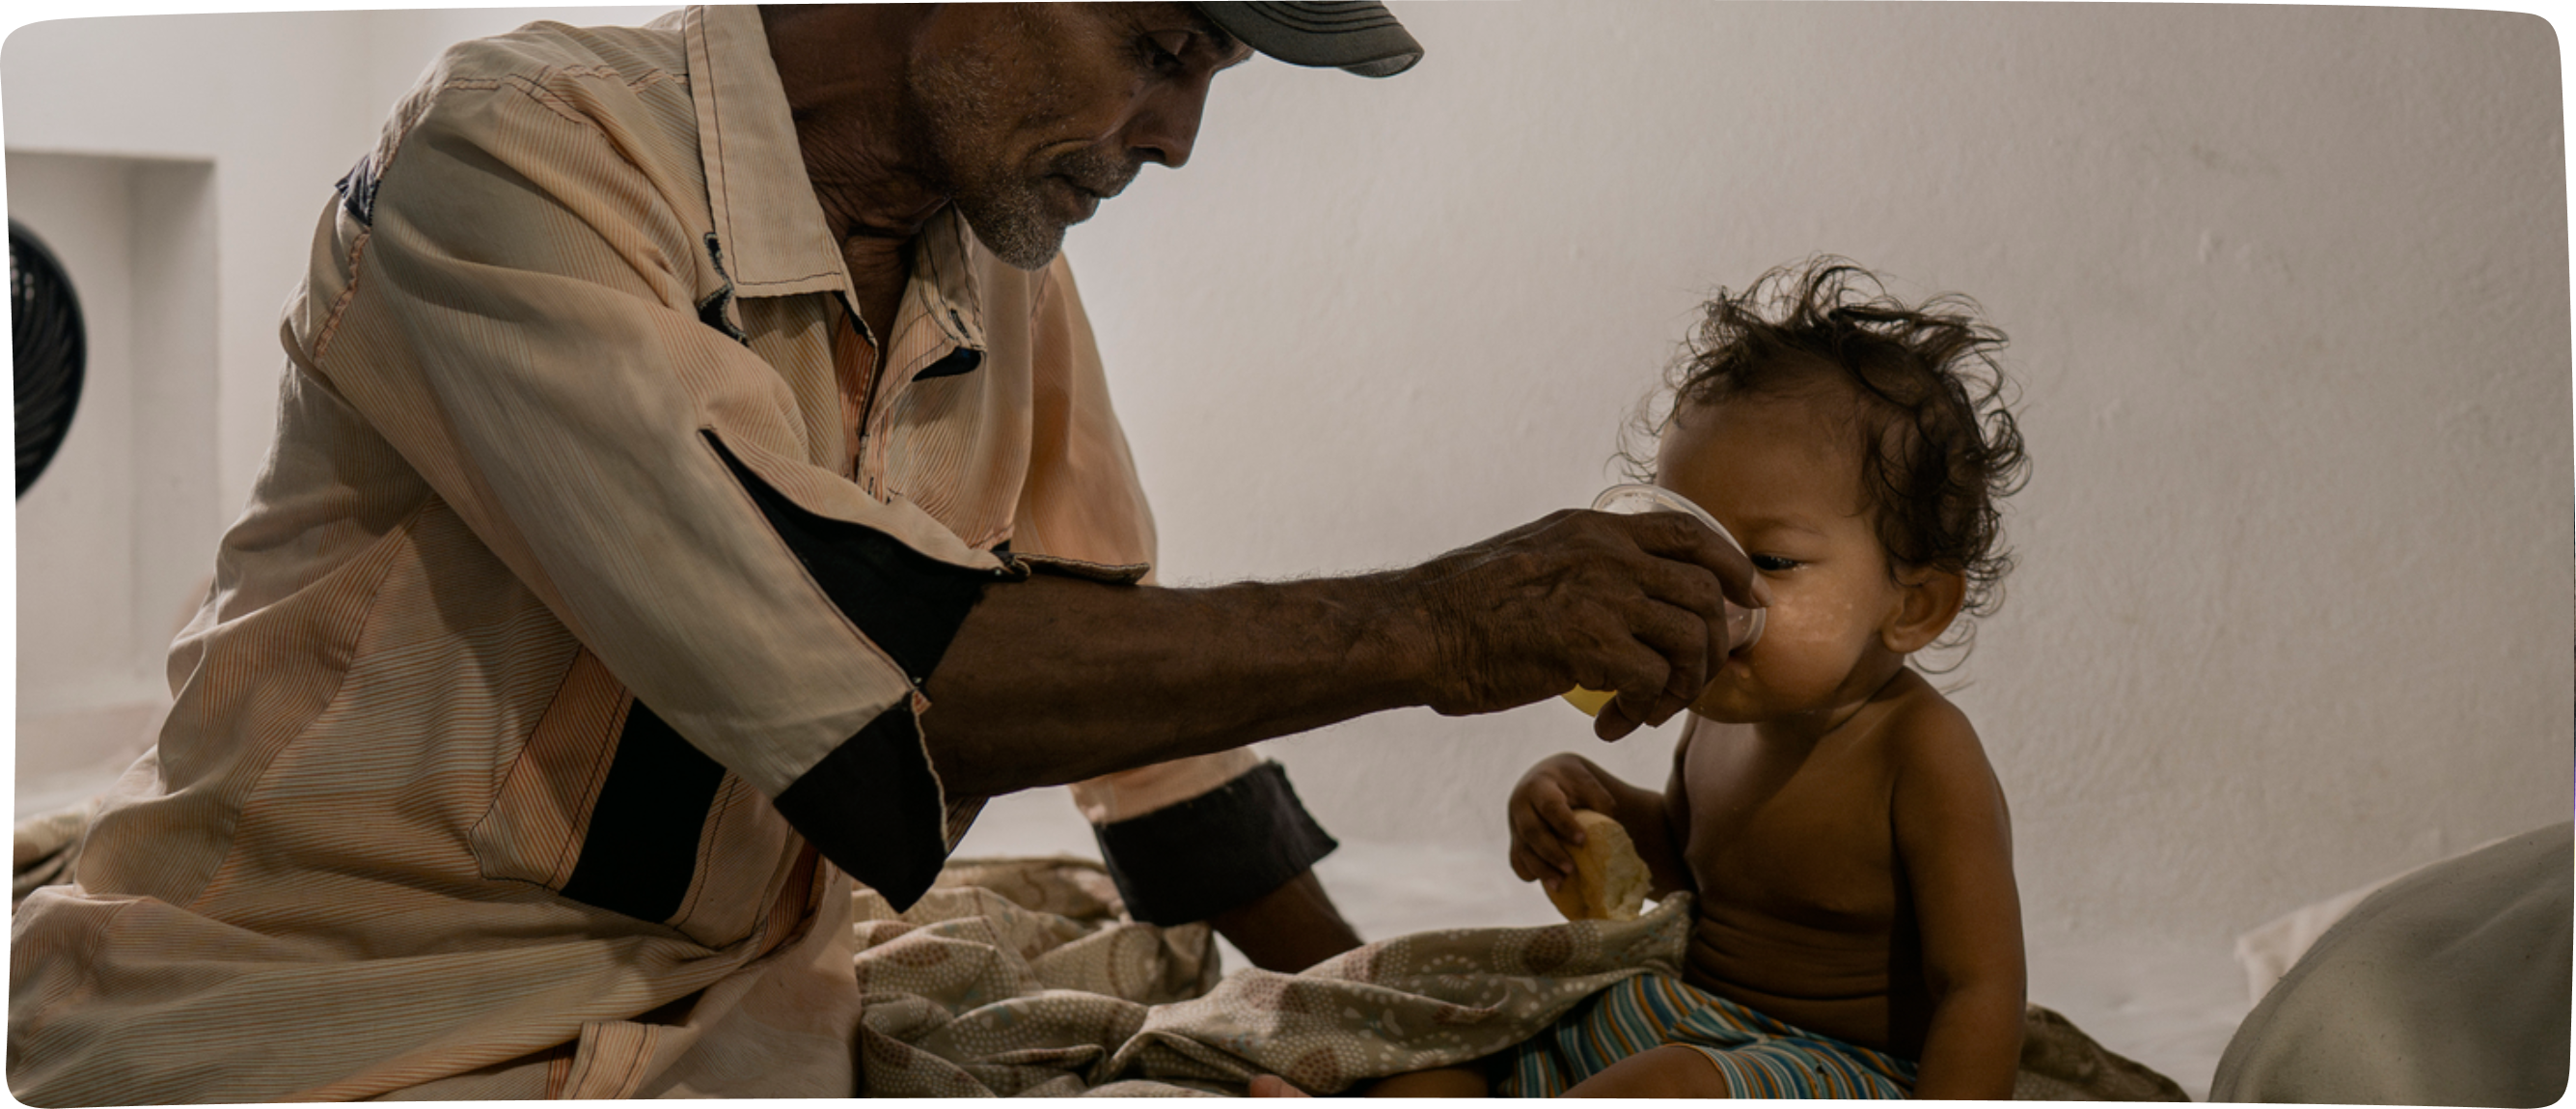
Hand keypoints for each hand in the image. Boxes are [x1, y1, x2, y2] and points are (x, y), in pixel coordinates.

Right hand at [1398, 508, 1767, 739]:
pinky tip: (1611, 726)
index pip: (1689, 533)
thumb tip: (1623, 591)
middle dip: (1713, 646)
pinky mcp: (1588, 644)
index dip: (1731, 566)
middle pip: (1704, 593)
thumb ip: (1582, 565)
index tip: (1748, 600)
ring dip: (1681, 689)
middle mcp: (1606, 554)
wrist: (1417, 631)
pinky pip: (1654, 684)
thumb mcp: (1533, 558)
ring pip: (1691, 640)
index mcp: (1594, 528)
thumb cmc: (1463, 608)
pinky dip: (1644, 713)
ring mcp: (1600, 595)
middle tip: (1687, 685)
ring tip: (1646, 712)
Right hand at [1508, 754, 1619, 893]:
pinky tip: (1548, 882)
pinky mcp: (1516, 841)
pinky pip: (1516, 861)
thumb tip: (1610, 830)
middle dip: (1551, 852)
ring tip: (1560, 884)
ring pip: (1522, 850)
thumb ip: (1600, 802)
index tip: (1582, 840)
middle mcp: (1521, 805)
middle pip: (1532, 831)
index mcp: (1540, 787)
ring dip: (1541, 868)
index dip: (1565, 824)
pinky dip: (1529, 873)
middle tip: (1571, 869)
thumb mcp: (1588, 784)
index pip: (1550, 807)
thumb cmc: (1573, 784)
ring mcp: (1515, 825)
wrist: (1548, 777)